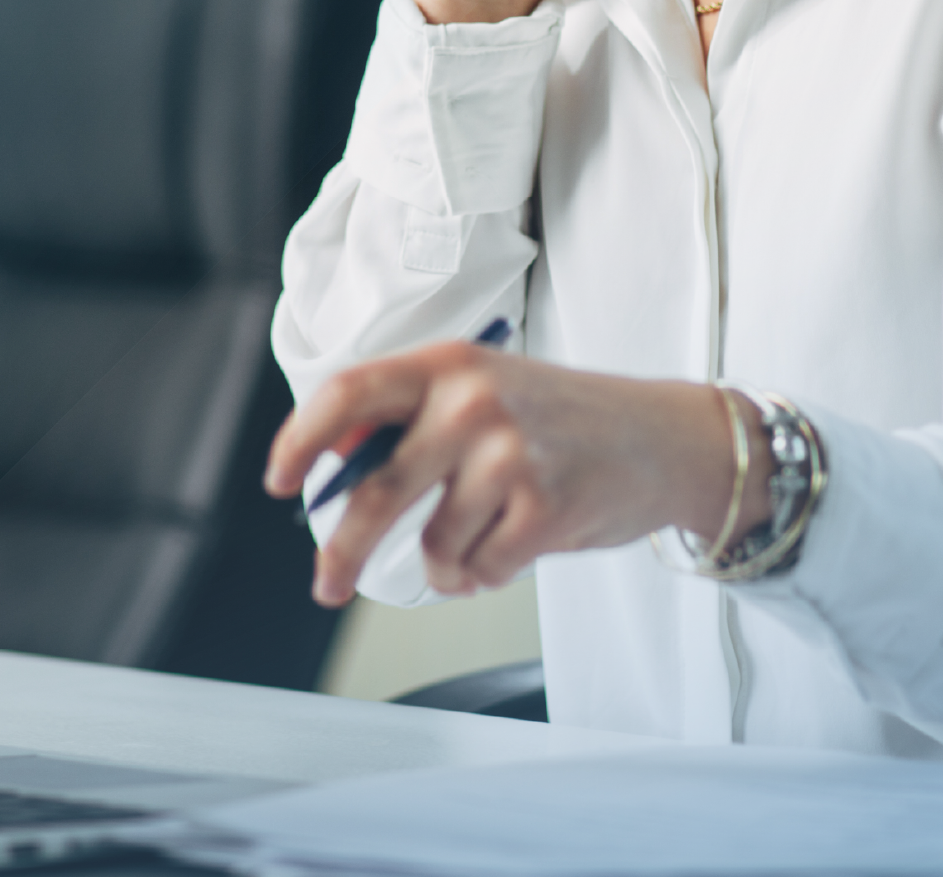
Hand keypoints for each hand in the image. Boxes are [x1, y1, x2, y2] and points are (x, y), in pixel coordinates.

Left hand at [264, 342, 772, 604]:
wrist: (664, 437)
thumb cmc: (566, 419)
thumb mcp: (485, 389)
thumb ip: (416, 417)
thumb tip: (336, 469)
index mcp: (450, 361)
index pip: (349, 392)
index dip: (302, 438)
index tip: (278, 477)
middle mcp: (472, 399)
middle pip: (376, 491)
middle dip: (340, 549)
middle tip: (326, 581)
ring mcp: (508, 452)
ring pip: (434, 545)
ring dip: (449, 560)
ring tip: (490, 531)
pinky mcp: (542, 505)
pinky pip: (478, 570)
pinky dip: (488, 572)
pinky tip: (521, 540)